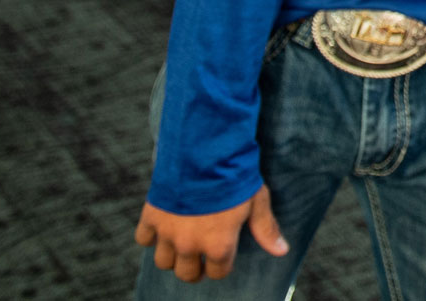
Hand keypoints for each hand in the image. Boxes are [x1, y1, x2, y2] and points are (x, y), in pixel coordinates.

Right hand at [135, 185, 288, 281]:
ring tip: (182, 244)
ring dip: (173, 257)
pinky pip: (144, 240)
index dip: (222, 265)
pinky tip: (164, 227)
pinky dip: (151, 237)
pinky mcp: (151, 217)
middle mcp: (190, 245)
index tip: (223, 256)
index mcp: (219, 245)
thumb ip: (265, 229)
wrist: (204, 151)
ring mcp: (168, 232)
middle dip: (195, 269)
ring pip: (163, 263)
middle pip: (187, 274)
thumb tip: (282, 251)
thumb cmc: (235, 175)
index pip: (218, 272)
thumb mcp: (256, 201)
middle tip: (200, 258)